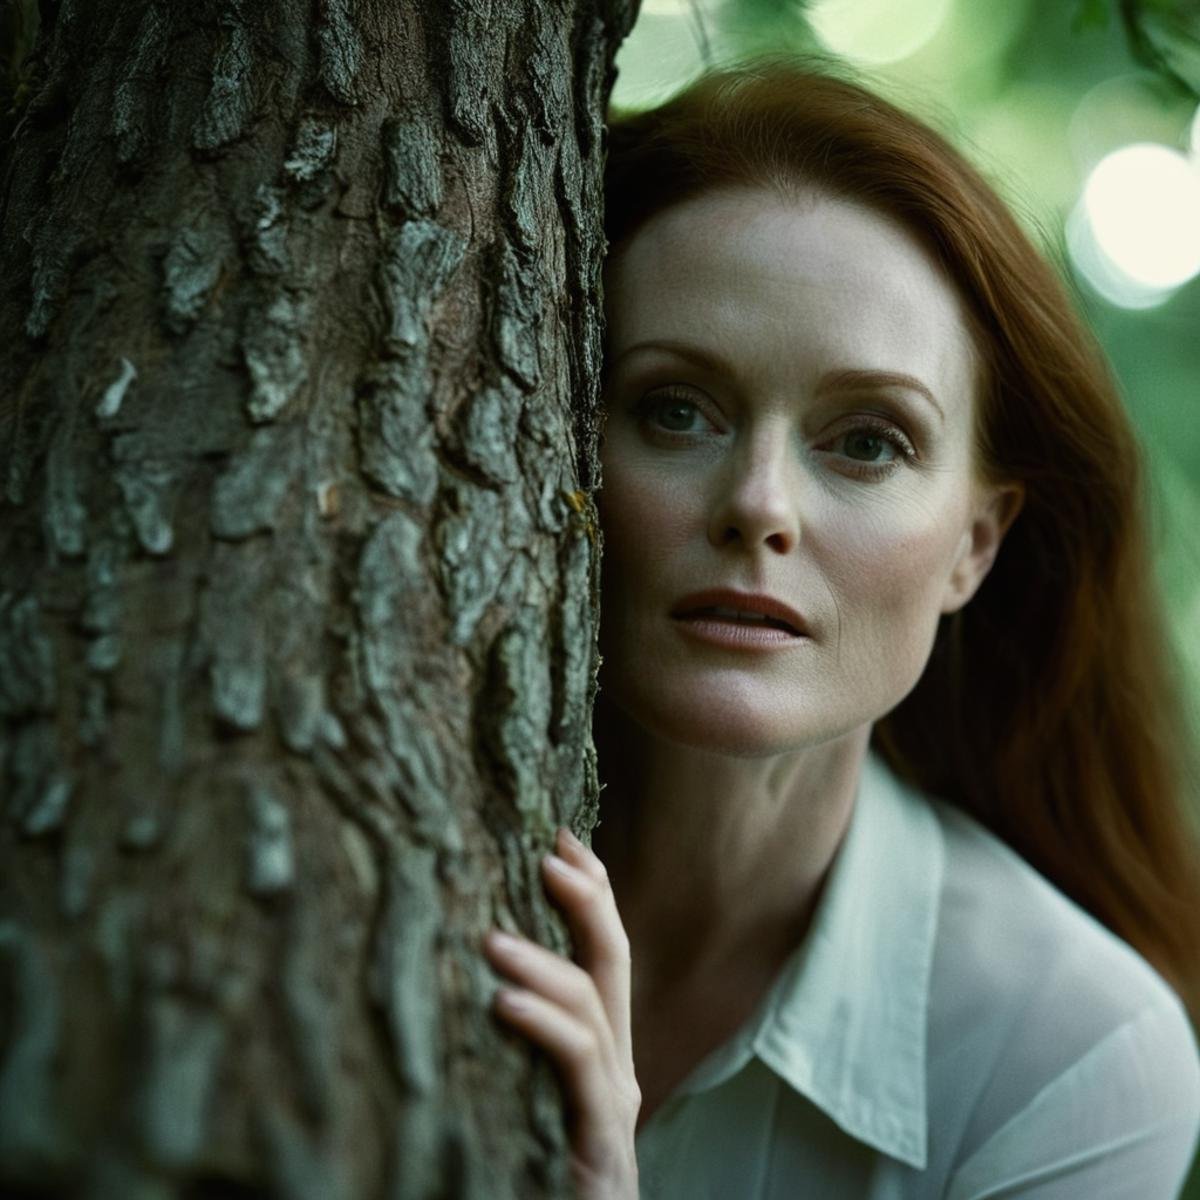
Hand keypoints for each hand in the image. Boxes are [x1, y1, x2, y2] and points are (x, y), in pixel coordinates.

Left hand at [485, 827, 639, 1199]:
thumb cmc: (525, 1169)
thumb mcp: (516, 1086)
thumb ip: (505, 1033)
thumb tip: (450, 960)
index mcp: (595, 1050)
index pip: (600, 951)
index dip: (590, 890)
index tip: (560, 837)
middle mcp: (612, 1066)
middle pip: (612, 959)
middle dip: (587, 899)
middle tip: (548, 852)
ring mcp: (611, 1103)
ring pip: (592, 1005)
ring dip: (544, 962)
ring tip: (491, 939)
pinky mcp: (599, 1143)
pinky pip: (577, 1068)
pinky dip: (544, 1026)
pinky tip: (504, 1003)